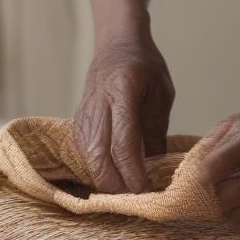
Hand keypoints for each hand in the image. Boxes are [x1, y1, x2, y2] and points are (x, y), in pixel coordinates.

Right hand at [72, 27, 175, 193]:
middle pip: (98, 157)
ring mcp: (83, 112)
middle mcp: (98, 103)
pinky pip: (84, 152)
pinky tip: (115, 176)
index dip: (133, 171)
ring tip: (128, 190)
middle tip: (137, 196)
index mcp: (123, 91)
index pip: (123, 142)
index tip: (146, 188)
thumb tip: (157, 168)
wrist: (117, 43)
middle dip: (116, 184)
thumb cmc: (146, 66)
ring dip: (106, 180)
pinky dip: (98, 169)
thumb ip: (156, 130)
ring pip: (87, 158)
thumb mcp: (162, 94)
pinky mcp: (77, 120)